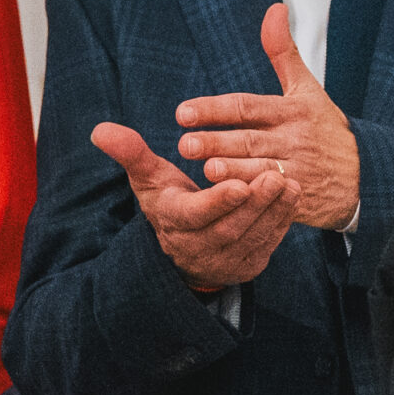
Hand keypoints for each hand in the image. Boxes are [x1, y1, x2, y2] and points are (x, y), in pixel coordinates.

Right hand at [92, 122, 298, 291]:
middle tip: (274, 176)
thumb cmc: (169, 200)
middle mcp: (198, 247)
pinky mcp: (247, 264)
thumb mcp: (149, 178)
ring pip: (252, 236)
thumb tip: (99, 130)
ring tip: (288, 181)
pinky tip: (294, 195)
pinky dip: (282, 221)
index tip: (238, 184)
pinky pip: (268, 244)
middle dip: (253, 204)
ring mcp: (225, 260)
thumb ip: (130, 153)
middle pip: (229, 227)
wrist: (185, 246)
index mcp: (174, 223)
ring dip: (272, 211)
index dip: (216, 202)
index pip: (195, 216)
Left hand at [177, 6, 360, 230]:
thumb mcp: (308, 88)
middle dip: (215, 142)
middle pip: (248, 139)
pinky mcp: (299, 196)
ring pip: (258, 169)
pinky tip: (226, 196)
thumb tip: (274, 10)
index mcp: (291, 110)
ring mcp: (297, 169)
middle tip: (185, 144)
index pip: (246, 106)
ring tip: (205, 169)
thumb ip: (283, 52)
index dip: (214, 109)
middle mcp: (293, 138)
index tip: (183, 113)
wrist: (366, 173)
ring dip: (231, 170)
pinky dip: (250, 196)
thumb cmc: (327, 128)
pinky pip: (271, 196)